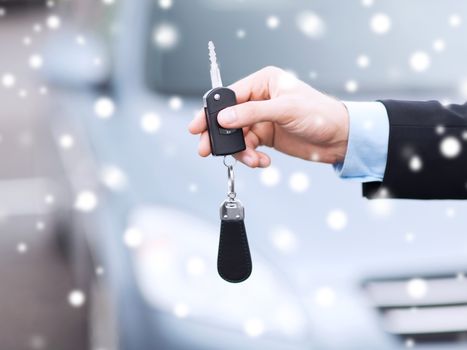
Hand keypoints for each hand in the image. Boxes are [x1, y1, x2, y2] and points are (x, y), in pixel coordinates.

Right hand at [188, 66, 348, 167]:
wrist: (339, 138)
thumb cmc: (319, 114)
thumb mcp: (284, 110)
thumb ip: (252, 114)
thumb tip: (224, 118)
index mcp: (263, 82)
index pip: (230, 95)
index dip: (212, 111)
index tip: (198, 126)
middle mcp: (260, 99)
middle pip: (228, 117)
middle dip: (219, 135)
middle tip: (207, 149)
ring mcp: (262, 119)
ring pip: (237, 136)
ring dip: (240, 151)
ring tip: (252, 160)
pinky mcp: (266, 136)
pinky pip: (248, 147)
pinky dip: (251, 157)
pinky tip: (262, 161)